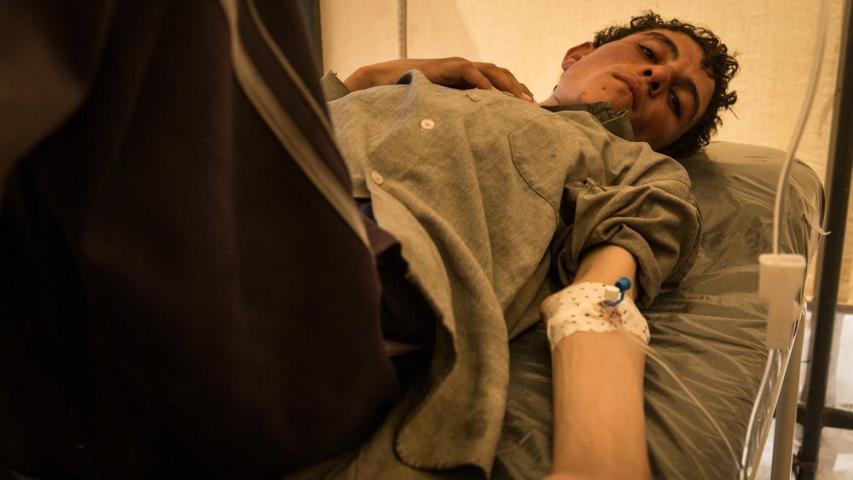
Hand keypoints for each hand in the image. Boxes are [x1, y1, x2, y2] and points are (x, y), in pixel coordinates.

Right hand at [343, 57, 533, 101]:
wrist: (384, 83)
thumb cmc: (411, 100)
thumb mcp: (441, 111)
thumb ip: (458, 118)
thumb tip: (473, 140)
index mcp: (467, 81)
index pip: (498, 84)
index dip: (515, 95)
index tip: (529, 112)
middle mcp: (466, 71)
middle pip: (501, 75)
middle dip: (519, 89)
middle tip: (534, 107)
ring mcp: (458, 66)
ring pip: (492, 71)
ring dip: (509, 86)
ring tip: (523, 101)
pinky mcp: (448, 66)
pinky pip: (472, 73)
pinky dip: (485, 84)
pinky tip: (495, 97)